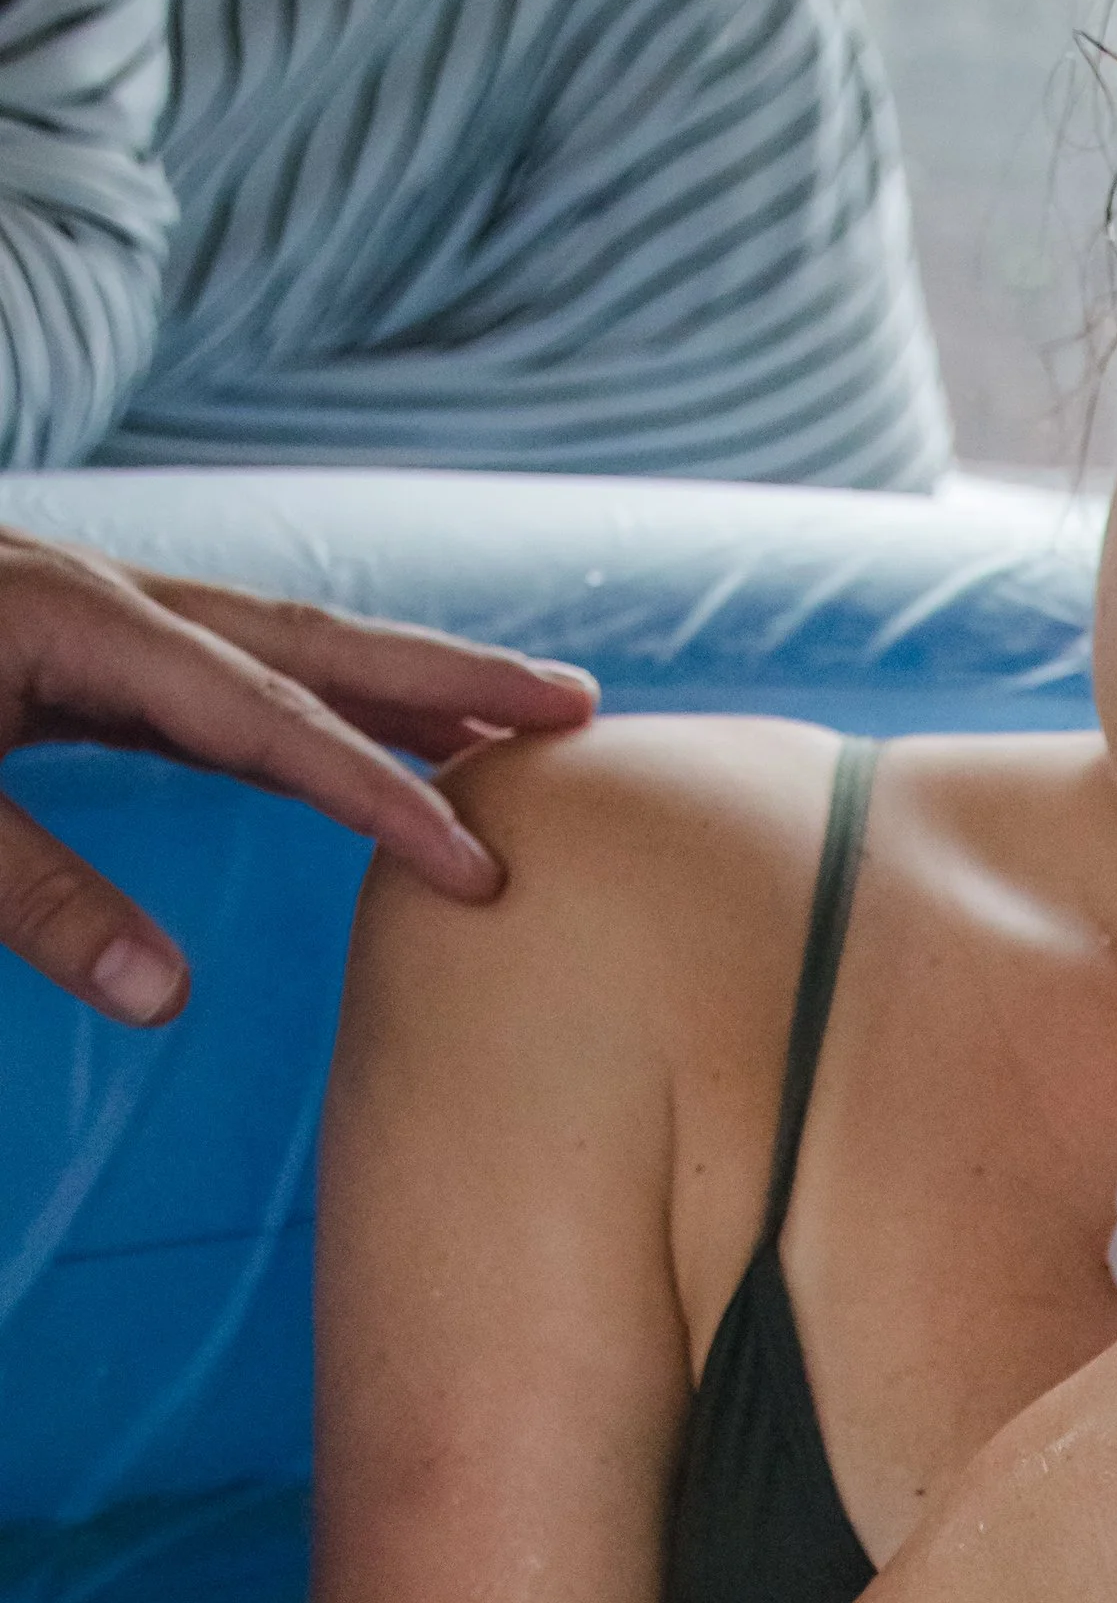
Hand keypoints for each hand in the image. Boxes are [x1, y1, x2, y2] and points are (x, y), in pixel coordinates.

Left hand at [0, 528, 598, 1022]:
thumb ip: (37, 897)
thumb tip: (164, 1000)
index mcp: (80, 623)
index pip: (267, 716)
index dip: (381, 790)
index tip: (473, 865)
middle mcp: (114, 603)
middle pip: (315, 642)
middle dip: (450, 675)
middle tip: (576, 708)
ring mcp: (105, 617)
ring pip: (287, 650)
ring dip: (403, 684)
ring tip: (513, 722)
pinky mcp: (88, 646)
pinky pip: (239, 675)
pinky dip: (323, 706)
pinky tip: (369, 739)